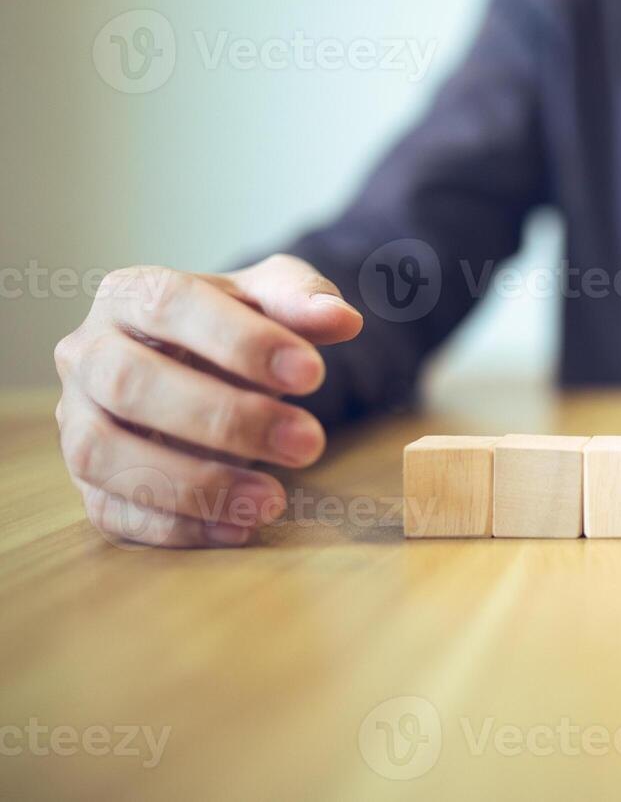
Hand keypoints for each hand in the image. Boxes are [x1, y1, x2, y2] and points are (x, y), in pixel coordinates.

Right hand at [53, 255, 361, 547]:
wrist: (198, 367)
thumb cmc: (231, 328)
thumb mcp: (269, 298)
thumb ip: (302, 298)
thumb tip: (343, 319)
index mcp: (129, 294)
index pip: (170, 307)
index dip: (241, 343)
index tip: (314, 375)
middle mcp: (87, 353)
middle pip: (130, 383)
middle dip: (226, 419)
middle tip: (309, 443)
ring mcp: (76, 420)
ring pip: (104, 454)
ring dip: (194, 484)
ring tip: (275, 499)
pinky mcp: (85, 480)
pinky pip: (112, 512)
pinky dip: (175, 527)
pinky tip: (241, 527)